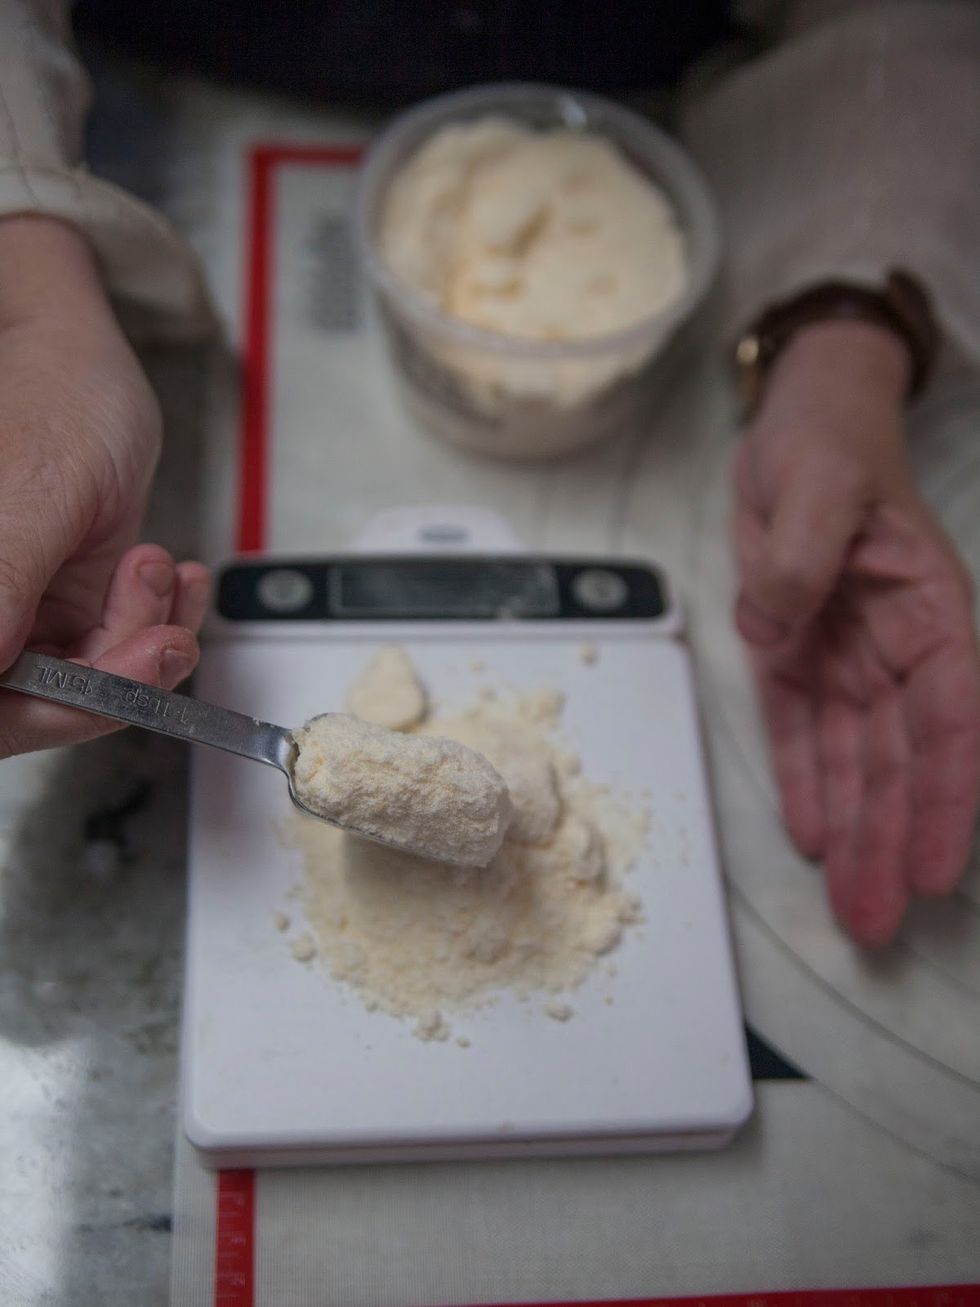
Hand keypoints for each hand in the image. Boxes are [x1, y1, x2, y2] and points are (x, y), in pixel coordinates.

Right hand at [0, 217, 209, 757]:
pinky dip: (162, 622)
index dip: (33, 713)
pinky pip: (119, 645)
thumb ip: (1, 588)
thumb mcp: (35, 492)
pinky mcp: (66, 605)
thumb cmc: (53, 391)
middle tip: (163, 639)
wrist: (85, 354)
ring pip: (85, 681)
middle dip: (111, 677)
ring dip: (145, 640)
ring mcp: (19, 615)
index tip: (100, 687)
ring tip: (162, 569)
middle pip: (30, 704)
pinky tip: (177, 578)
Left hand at [734, 319, 979, 946]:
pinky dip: (805, 783)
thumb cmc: (826, 443)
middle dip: (894, 842)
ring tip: (854, 906)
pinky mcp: (795, 656)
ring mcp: (847, 658)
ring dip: (854, 833)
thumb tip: (779, 626)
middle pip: (902, 762)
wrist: (797, 426)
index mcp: (929, 612)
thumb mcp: (814, 482)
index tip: (942, 867)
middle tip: (880, 920)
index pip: (951, 719)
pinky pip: (801, 731)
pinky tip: (810, 837)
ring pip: (855, 763)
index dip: (949, 797)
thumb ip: (802, 553)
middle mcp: (897, 649)